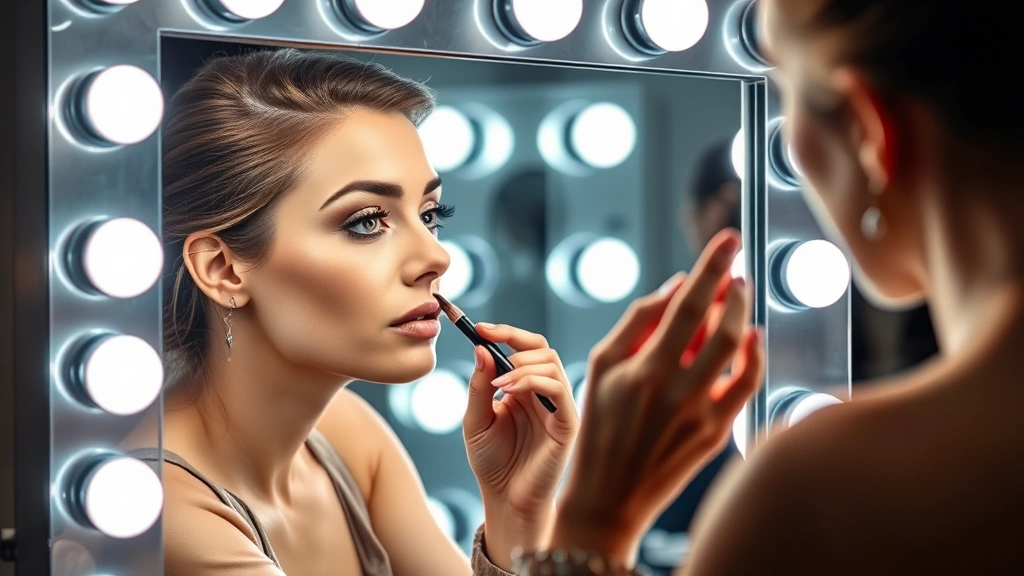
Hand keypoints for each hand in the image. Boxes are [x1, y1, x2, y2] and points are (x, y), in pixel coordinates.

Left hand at [462, 324, 579, 568]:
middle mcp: (543, 392)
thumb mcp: (475, 420)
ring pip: (551, 363)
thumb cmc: (491, 462)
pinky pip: (559, 389)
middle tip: (487, 338)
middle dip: (513, 338)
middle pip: (541, 348)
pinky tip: (508, 389)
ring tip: (497, 380)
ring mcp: (558, 406)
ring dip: (521, 363)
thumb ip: (479, 386)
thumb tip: (480, 348)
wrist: (504, 499)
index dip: (504, 332)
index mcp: (524, 387)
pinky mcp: (568, 422)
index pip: (522, 347)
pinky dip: (533, 381)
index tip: (477, 325)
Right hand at [550, 230, 764, 564]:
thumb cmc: (598, 427)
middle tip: (733, 268)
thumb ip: (638, 322)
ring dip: (744, 315)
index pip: (687, 305)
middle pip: (721, 324)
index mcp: (644, 371)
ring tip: (738, 294)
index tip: (727, 239)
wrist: (609, 496)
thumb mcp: (601, 366)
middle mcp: (677, 392)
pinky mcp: (718, 434)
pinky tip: (750, 337)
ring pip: (739, 351)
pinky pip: (748, 385)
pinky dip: (754, 355)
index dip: (710, 267)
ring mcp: (702, 415)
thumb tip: (677, 286)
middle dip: (733, 287)